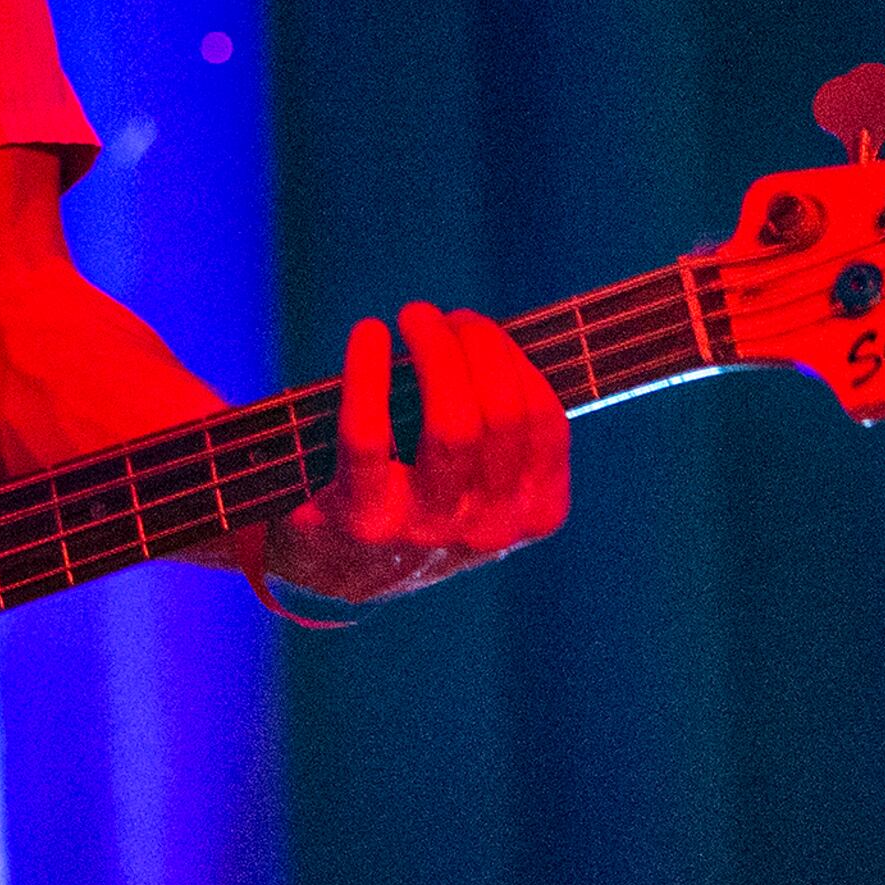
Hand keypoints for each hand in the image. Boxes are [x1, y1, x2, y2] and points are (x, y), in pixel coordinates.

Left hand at [267, 303, 568, 601]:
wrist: (340, 568)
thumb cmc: (420, 496)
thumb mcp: (484, 481)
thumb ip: (502, 423)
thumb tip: (491, 334)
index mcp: (533, 513)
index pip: (544, 421)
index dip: (512, 358)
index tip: (477, 327)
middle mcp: (488, 529)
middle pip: (501, 415)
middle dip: (477, 345)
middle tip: (441, 317)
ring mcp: (425, 530)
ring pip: (452, 425)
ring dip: (435, 351)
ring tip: (413, 316)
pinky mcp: (363, 521)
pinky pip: (369, 436)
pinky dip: (368, 374)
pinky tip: (368, 335)